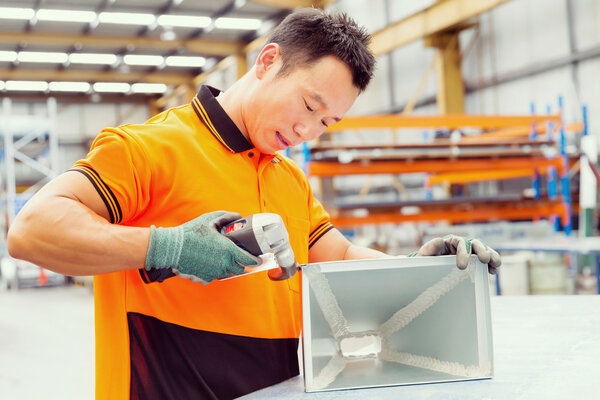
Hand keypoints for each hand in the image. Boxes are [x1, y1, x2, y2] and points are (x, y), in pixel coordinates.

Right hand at [145, 211, 260, 283]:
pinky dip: (214, 271)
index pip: (248, 260)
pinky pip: (214, 277)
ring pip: (227, 273)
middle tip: (239, 257)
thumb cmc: (191, 232)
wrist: (171, 247)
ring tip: (220, 257)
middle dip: (242, 264)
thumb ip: (226, 217)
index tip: (258, 259)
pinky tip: (208, 262)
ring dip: (227, 267)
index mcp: (228, 250)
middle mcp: (223, 264)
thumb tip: (238, 216)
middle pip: (240, 269)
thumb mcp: (209, 219)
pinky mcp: (205, 278)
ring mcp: (214, 273)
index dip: (255, 260)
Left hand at [409, 235, 500, 273]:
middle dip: (482, 251)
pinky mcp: (475, 263)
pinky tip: (493, 271)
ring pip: (484, 251)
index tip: (462, 267)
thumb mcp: (425, 255)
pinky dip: (491, 265)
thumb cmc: (426, 261)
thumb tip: (439, 241)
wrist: (428, 271)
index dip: (464, 252)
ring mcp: (470, 254)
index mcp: (451, 241)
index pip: (460, 243)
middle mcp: (463, 245)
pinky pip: (486, 261)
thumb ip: (430, 248)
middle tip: (484, 260)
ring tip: (496, 264)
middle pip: (476, 244)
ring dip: (491, 256)